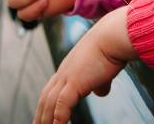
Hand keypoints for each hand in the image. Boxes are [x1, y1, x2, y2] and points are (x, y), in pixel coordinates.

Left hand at [35, 7, 135, 123]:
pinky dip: (58, 118)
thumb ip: (99, 82)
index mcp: (68, 68)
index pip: (51, 90)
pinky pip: (62, 105)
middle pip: (45, 98)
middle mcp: (63, 73)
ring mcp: (67, 77)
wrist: (113, 36)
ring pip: (50, 103)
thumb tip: (100, 92)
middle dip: (40, 115)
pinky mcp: (75, 82)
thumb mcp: (103, 70)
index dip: (46, 104)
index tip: (43, 116)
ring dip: (45, 120)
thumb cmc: (111, 48)